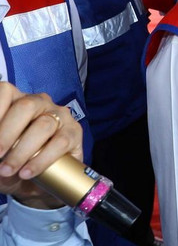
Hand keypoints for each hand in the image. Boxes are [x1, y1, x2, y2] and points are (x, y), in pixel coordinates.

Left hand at [0, 83, 82, 208]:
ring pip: (44, 125)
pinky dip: (41, 160)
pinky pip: (60, 143)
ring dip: (21, 151)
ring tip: (8, 170)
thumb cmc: (12, 161)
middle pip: (26, 106)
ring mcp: (59, 116)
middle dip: (6, 133)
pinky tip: (27, 173)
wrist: (37, 181)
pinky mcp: (74, 132)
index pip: (5, 92)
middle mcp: (40, 103)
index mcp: (17, 101)